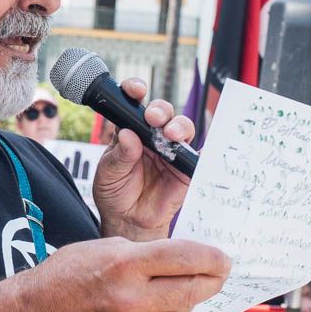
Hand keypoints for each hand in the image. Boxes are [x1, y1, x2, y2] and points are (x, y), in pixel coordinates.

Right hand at [15, 237, 229, 311]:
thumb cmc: (75, 271)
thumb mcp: (110, 246)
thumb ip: (151, 252)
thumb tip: (193, 260)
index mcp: (125, 264)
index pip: (185, 258)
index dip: (213, 257)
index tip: (224, 258)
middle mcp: (132, 298)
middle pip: (194, 288)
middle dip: (212, 278)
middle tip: (218, 271)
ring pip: (184, 310)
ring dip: (186, 297)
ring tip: (168, 288)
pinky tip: (154, 308)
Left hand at [91, 78, 194, 240]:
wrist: (128, 221)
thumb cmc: (115, 193)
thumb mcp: (109, 173)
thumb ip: (120, 155)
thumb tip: (128, 135)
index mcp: (131, 130)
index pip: (134, 104)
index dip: (136, 91)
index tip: (135, 90)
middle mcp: (153, 136)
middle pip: (162, 113)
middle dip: (160, 110)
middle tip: (152, 118)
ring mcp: (170, 151)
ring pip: (182, 128)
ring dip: (178, 126)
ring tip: (169, 134)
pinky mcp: (185, 168)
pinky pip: (197, 155)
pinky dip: (201, 149)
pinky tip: (198, 148)